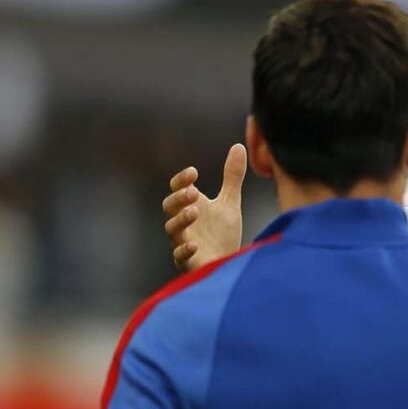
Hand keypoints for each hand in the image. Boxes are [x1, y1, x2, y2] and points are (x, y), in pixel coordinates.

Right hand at [161, 144, 246, 270]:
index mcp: (191, 206)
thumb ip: (232, 177)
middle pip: (169, 207)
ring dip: (181, 219)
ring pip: (172, 230)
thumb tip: (238, 146)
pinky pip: (180, 256)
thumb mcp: (230, 202)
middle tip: (193, 191)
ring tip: (195, 211)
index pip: (177, 189)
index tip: (193, 172)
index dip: (181, 180)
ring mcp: (184, 242)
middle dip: (179, 198)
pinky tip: (195, 243)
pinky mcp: (189, 262)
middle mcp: (184, 223)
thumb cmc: (223, 233)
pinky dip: (185, 249)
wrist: (230, 262)